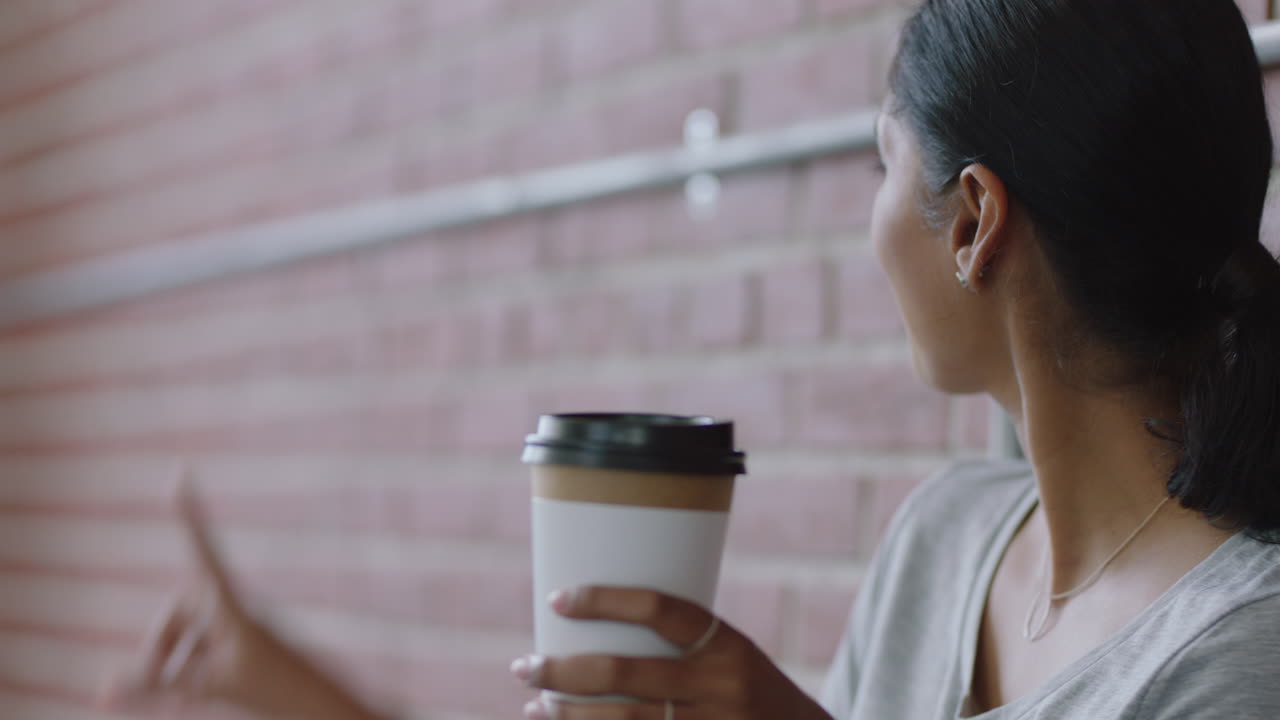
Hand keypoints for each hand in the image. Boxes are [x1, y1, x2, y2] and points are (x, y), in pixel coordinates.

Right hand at [100, 474, 383, 719]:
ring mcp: (233, 630)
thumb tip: (102, 691)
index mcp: (231, 605)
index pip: (202, 551)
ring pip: (181, 641)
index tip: (179, 473)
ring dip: (173, 670)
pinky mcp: (236, 650)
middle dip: (158, 651)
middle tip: (167, 691)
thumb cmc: (276, 689)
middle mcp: (231, 609)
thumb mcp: (209, 686)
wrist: (321, 704)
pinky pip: (194, 657)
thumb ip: (156, 686)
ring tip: (183, 703)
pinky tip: (179, 705)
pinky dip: (183, 678)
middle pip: (173, 617)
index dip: (190, 514)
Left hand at [509, 586, 833, 719]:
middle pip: (623, 673)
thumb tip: (596, 631)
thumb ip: (681, 648)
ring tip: (536, 705)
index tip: (558, 599)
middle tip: (525, 665)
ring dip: (567, 715)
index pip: (659, 609)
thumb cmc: (752, 696)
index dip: (604, 600)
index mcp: (728, 646)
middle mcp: (720, 688)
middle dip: (562, 670)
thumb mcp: (733, 660)